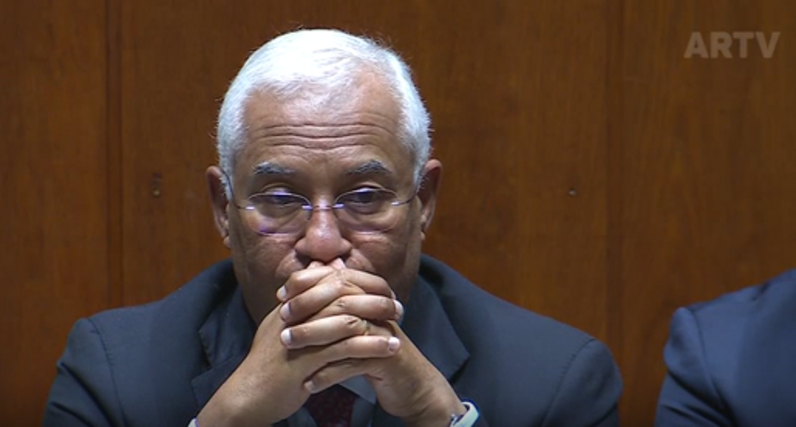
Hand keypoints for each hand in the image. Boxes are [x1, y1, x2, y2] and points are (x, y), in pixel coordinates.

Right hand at [196, 266, 400, 426]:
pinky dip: (370, 347)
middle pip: (342, 296)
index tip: (384, 292)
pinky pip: (345, 350)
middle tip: (398, 308)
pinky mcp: (306, 362)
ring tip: (398, 329)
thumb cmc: (270, 360)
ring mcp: (301, 337)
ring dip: (377, 324)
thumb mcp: (283, 323)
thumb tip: (326, 267)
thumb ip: (305, 296)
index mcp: (291, 303)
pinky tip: (388, 349)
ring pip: (347, 322)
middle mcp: (296, 315)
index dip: (361, 284)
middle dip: (375, 300)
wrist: (249, 394)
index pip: (331, 281)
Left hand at [279, 264, 465, 425]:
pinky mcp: (387, 358)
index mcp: (371, 294)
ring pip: (345, 328)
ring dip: (312, 336)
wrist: (408, 384)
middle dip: (307, 306)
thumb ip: (337, 297)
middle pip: (341, 297)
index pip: (338, 277)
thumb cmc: (375, 352)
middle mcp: (380, 308)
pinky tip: (309, 382)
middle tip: (281, 318)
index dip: (308, 282)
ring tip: (287, 346)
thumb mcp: (356, 322)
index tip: (281, 294)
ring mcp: (385, 332)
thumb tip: (315, 267)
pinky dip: (329, 373)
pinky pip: (353, 362)